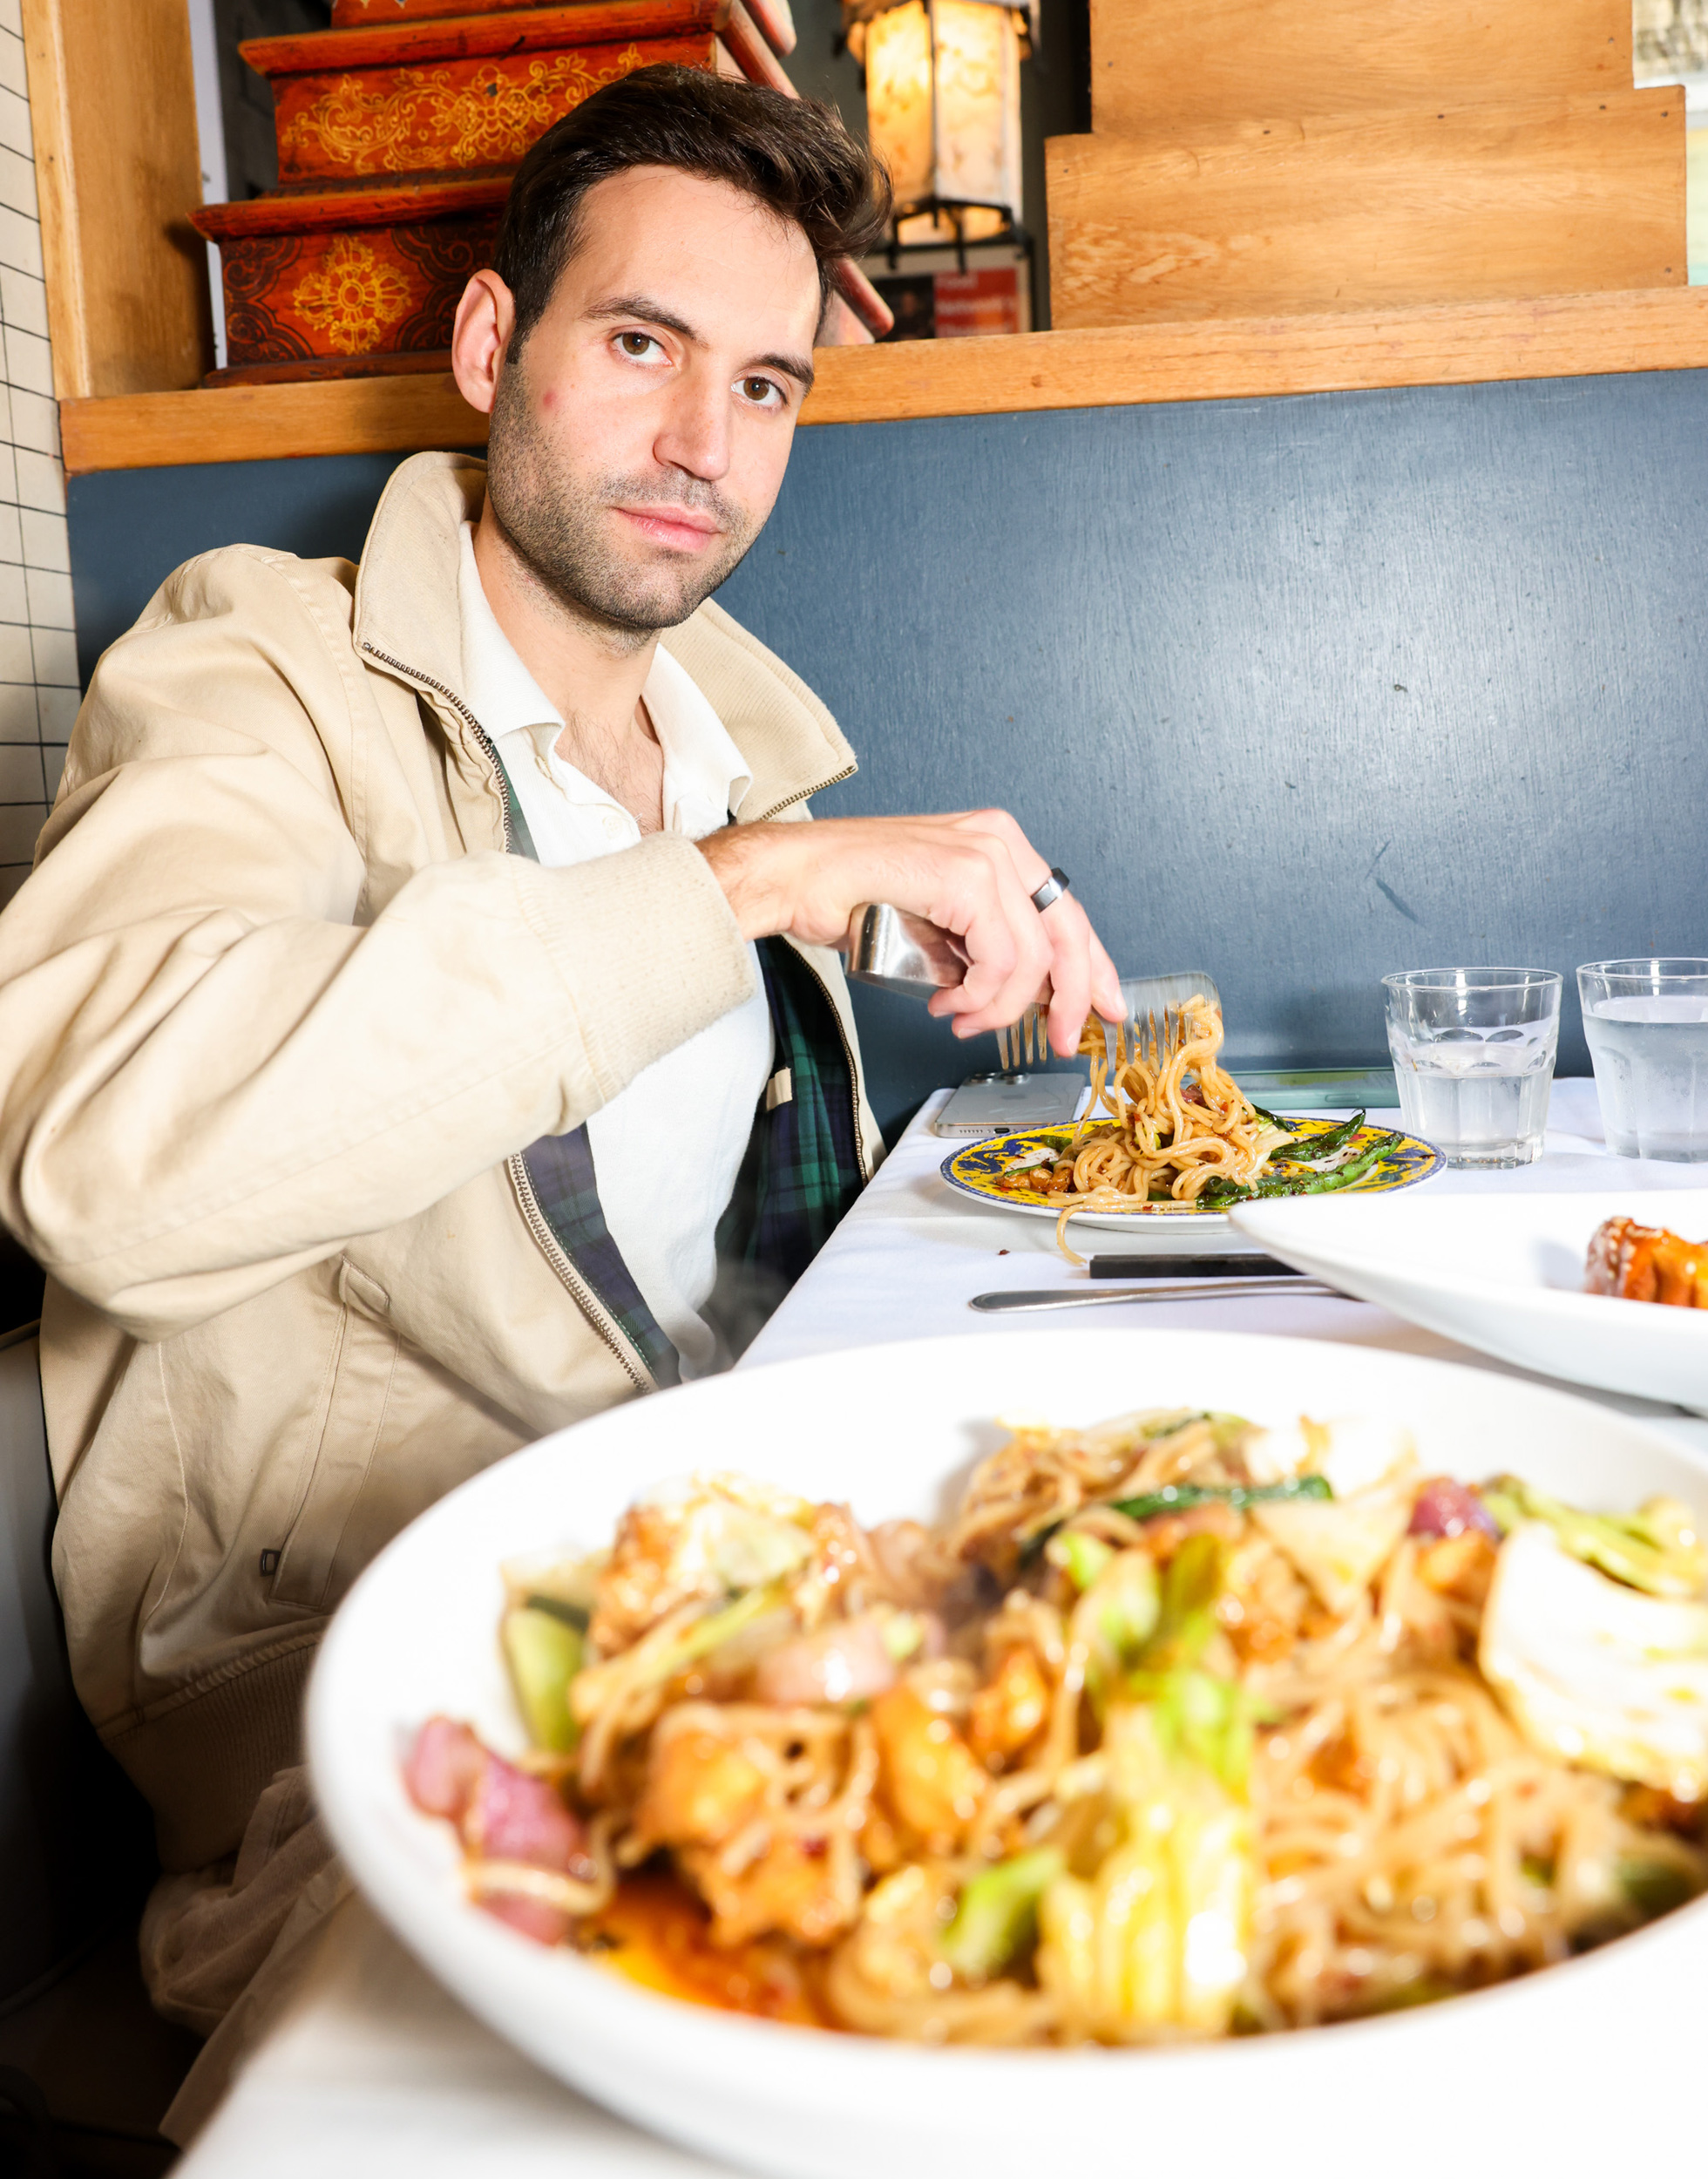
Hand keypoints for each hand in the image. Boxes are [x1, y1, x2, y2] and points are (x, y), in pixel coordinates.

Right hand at [698, 812, 1122, 1055]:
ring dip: (999, 1006)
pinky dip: (979, 995)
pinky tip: (950, 1002)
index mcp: (997, 843)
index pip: (1066, 911)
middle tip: (1060, 1037)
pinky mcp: (964, 877)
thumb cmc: (846, 896)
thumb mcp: (936, 924)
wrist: (793, 878)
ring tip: (963, 1018)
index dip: (1093, 967)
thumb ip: (982, 946)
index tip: (1102, 1006)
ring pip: (1033, 957)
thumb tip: (1023, 992)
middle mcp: (999, 840)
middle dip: (1072, 997)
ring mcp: (984, 853)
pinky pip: (1000, 960)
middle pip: (1068, 932)